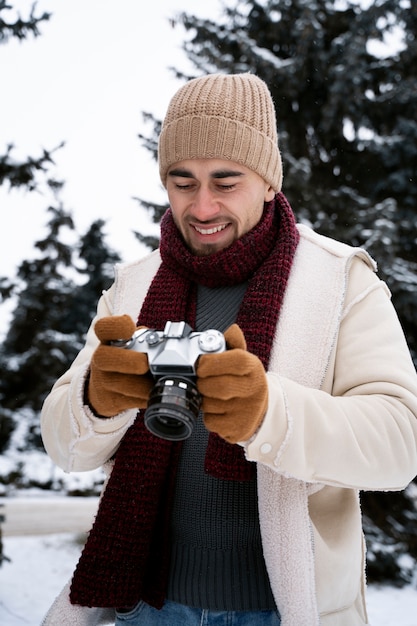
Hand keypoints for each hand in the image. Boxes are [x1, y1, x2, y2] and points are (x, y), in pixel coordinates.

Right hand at [87, 315, 152, 416]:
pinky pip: (129, 401)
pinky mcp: (109, 400)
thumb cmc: (126, 361)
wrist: (105, 390)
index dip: (115, 326)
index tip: (130, 327)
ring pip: (119, 383)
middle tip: (146, 363)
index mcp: (108, 340)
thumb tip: (167, 343)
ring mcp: (102, 381)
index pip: (103, 327)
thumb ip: (145, 339)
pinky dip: (145, 398)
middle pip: (105, 357)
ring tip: (158, 382)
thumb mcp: (131, 345)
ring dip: (143, 384)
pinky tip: (154, 395)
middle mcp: (101, 359)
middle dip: (129, 360)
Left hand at [197, 324, 267, 442]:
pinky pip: (211, 421)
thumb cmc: (245, 381)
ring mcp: (247, 411)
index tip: (201, 364)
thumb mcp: (243, 360)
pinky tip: (218, 410)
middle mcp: (254, 389)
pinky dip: (209, 416)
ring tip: (213, 396)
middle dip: (202, 383)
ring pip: (210, 404)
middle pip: (217, 386)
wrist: (261, 411)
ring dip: (204, 400)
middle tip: (202, 381)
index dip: (211, 362)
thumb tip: (232, 330)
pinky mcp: (239, 428)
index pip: (234, 360)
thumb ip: (233, 343)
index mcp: (254, 367)